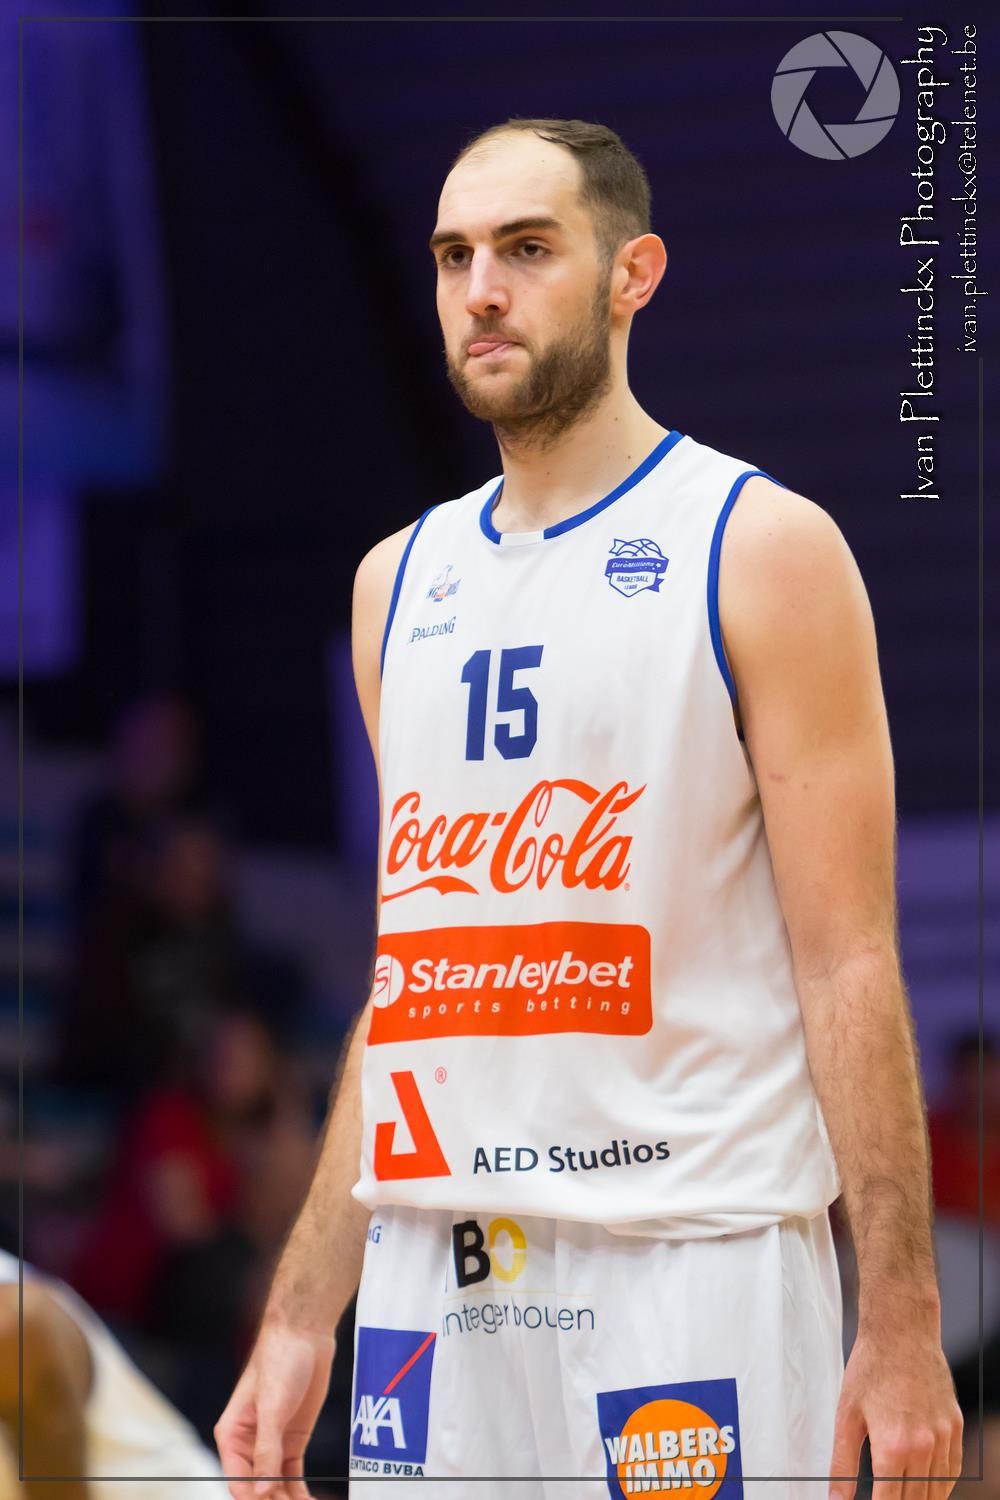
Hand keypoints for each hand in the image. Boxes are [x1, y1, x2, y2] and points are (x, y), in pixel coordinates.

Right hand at [214, 1321, 336, 1499]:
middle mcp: (249, 1444)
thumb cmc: (279, 1359)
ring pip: (275, 1486)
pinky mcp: (292, 1440)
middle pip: (257, 1487)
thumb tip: (261, 1491)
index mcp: (231, 1435)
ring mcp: (272, 1443)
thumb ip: (266, 1450)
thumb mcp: (272, 1407)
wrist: (305, 1333)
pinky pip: (293, 1475)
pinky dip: (300, 1491)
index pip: (238, 1481)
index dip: (253, 1499)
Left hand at [829, 1329, 963, 1499]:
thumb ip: (842, 1463)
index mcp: (893, 1446)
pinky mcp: (955, 1426)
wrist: (901, 1331)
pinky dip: (941, 1486)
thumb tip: (837, 1498)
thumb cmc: (871, 1367)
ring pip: (937, 1492)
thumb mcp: (846, 1416)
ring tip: (901, 1495)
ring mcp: (944, 1437)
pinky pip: (953, 1471)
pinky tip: (926, 1487)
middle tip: (882, 1497)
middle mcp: (924, 1447)